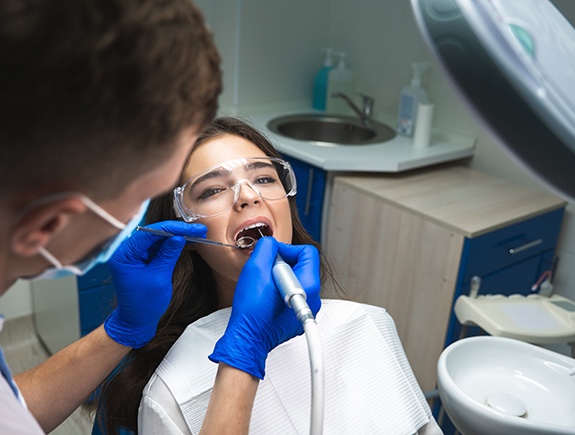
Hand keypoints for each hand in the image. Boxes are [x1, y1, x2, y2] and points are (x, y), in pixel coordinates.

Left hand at [104, 220, 206, 347]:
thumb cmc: (144, 304)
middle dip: (176, 230)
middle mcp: (127, 250)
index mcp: (124, 254)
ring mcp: (134, 254)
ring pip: (158, 238)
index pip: (149, 233)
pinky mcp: (142, 258)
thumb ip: (168, 255)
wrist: (136, 321)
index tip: (191, 228)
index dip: (172, 228)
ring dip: (176, 235)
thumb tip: (178, 237)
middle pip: (154, 232)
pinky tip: (187, 241)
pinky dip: (172, 244)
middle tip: (198, 230)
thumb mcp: (159, 277)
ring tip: (196, 234)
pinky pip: (158, 246)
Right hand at [209, 237, 320, 378]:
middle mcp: (312, 299)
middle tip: (266, 272)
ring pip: (298, 280)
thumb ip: (268, 247)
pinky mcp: (298, 316)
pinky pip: (294, 294)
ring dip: (281, 278)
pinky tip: (267, 297)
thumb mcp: (256, 268)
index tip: (273, 256)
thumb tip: (272, 244)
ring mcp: (307, 309)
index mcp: (308, 286)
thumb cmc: (252, 311)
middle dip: (283, 264)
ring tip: (266, 286)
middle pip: (303, 266)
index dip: (287, 249)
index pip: (308, 252)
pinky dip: (281, 290)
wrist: (248, 339)